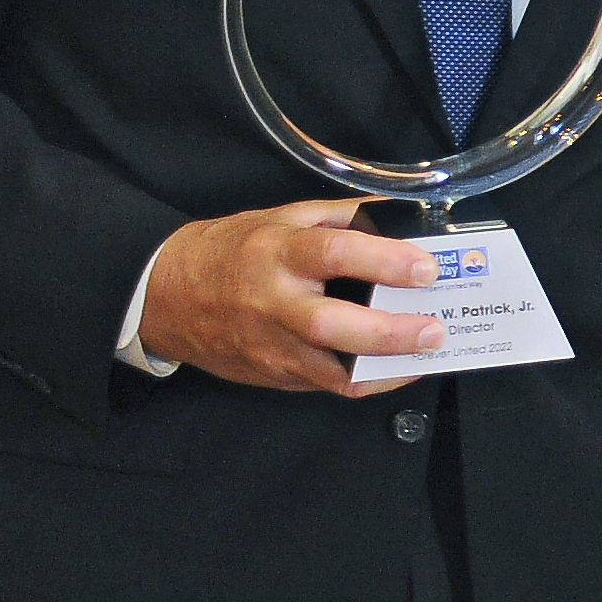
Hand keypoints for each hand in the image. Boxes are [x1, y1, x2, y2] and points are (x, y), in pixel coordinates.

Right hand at [138, 199, 447, 395]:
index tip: (425, 267)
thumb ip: (337, 217)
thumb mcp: (278, 218)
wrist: (165, 296)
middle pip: (333, 325)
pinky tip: (397, 368)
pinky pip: (327, 385)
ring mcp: (271, 346)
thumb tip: (394, 217)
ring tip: (428, 354)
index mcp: (277, 252)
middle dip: (390, 332)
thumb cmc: (230, 251)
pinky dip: (367, 380)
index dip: (384, 261)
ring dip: (388, 367)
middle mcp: (273, 302)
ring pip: (333, 370)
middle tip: (435, 329)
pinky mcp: (273, 374)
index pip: (334, 254)